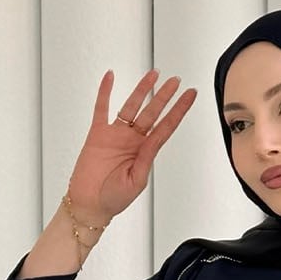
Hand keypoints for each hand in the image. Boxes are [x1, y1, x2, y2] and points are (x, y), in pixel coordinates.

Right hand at [64, 67, 196, 223]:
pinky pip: (102, 108)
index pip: (166, 126)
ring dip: (142, 89)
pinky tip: (110, 77)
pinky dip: (105, 92)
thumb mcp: (136, 181)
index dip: (179, 110)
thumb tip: (153, 141)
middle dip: (164, 95)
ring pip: (132, 106)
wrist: (89, 205)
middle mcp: (133, 140)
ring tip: (154, 74)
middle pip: (152, 112)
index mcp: (145, 152)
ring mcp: (116, 135)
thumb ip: (146, 158)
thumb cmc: (113, 199)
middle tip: (176, 80)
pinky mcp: (98, 133)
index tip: (190, 95)